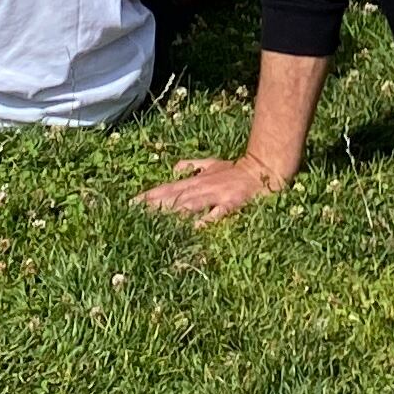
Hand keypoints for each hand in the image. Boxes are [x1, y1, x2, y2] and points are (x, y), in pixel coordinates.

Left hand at [140, 152, 288, 224]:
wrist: (264, 168)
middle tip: (132, 216)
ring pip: (189, 206)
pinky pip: (216, 214)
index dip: (147, 197)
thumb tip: (175, 169)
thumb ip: (193, 166)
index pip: (166, 190)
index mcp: (195, 182)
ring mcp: (215, 196)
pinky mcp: (231, 204)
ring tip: (153, 223)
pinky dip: (205, 220)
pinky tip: (194, 229)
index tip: (129, 205)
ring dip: (171, 214)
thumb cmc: (237, 171)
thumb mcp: (212, 164)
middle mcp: (201, 188)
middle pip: (172, 198)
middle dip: (151, 207)